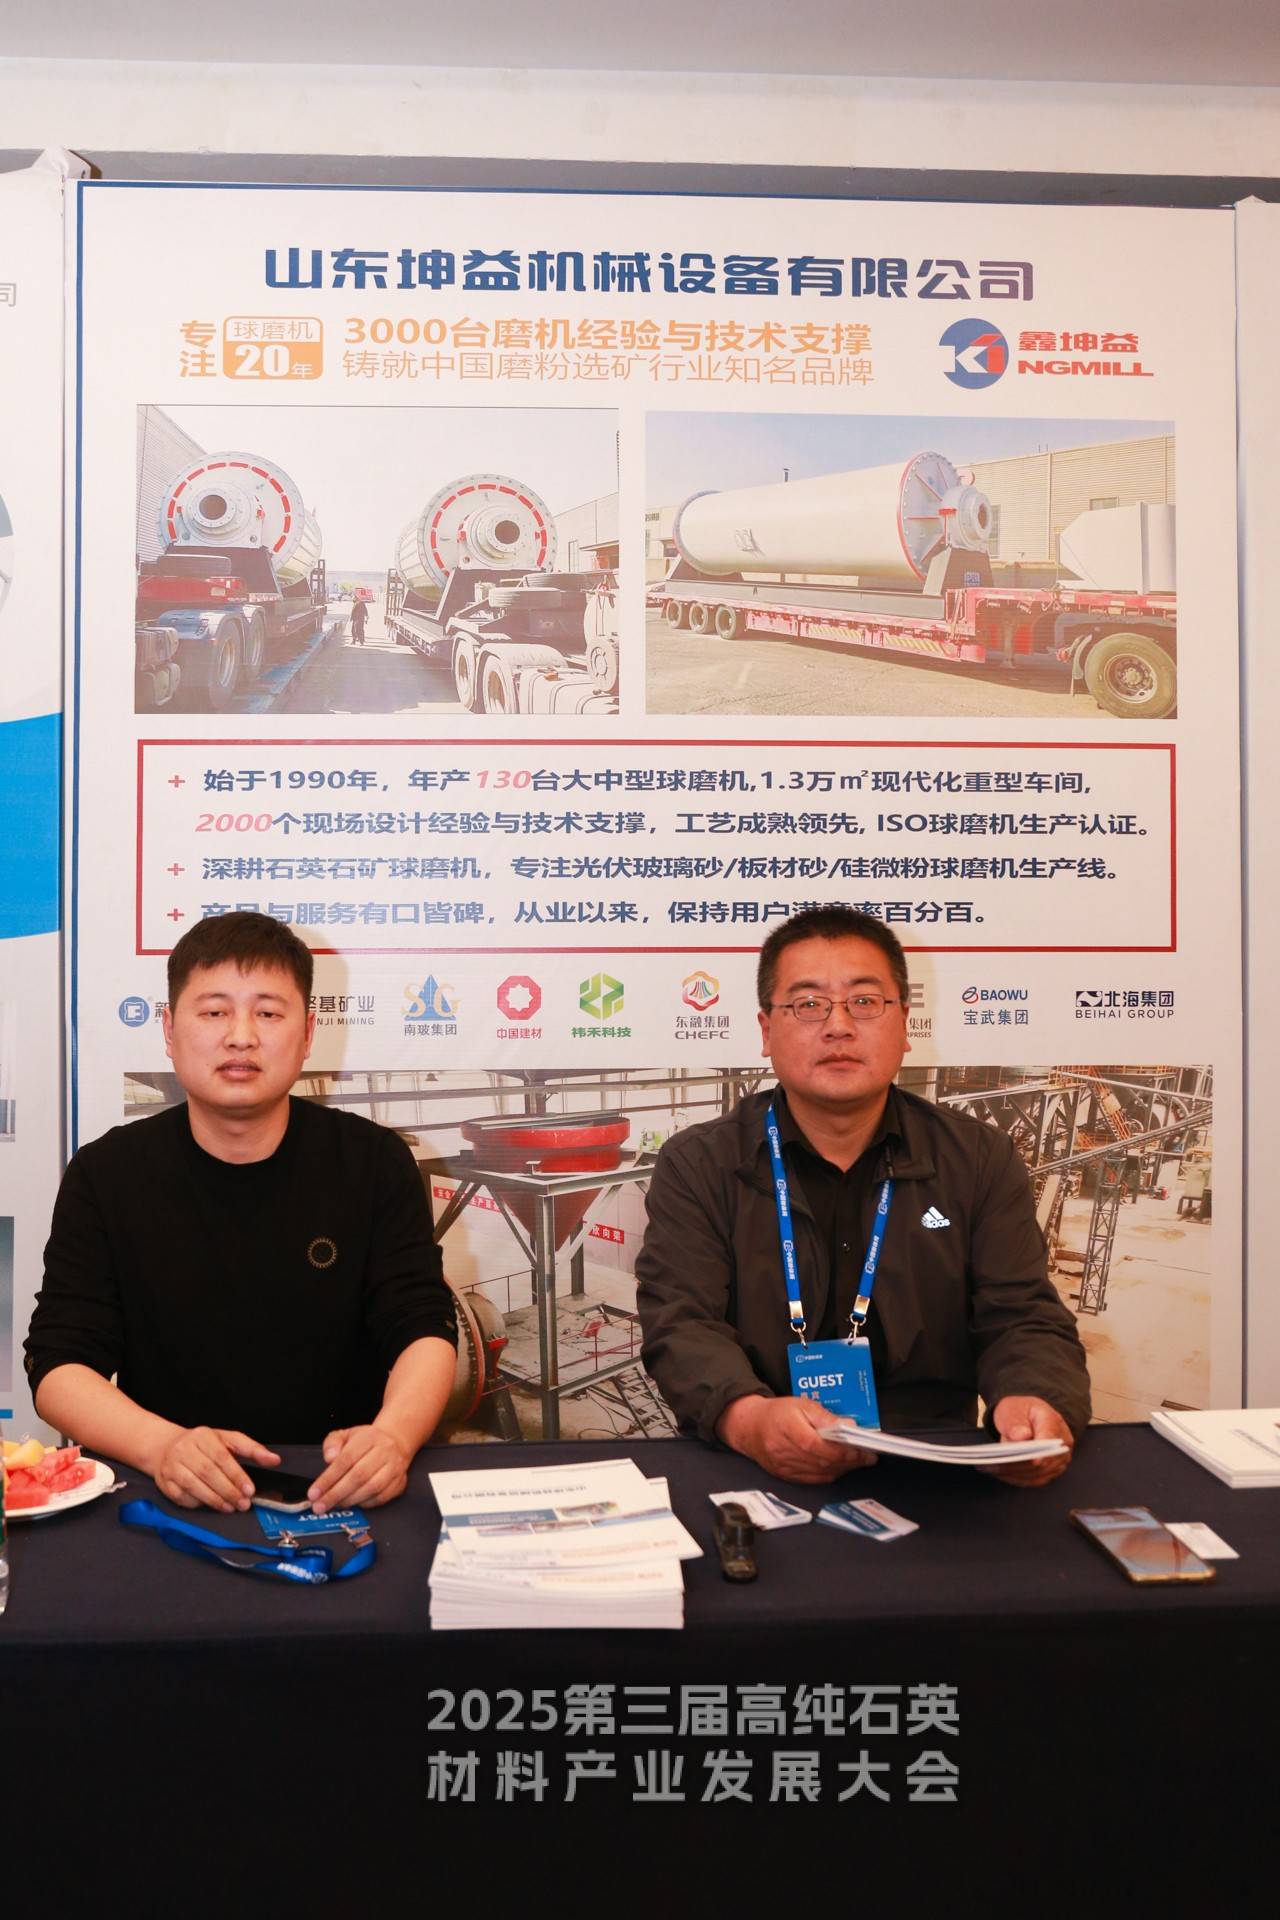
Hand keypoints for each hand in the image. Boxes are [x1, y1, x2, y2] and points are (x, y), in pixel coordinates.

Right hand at [153, 1427, 280, 1511]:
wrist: (166, 1448)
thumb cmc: (203, 1446)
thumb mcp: (227, 1440)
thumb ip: (251, 1449)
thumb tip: (274, 1459)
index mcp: (202, 1436)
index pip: (221, 1457)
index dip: (236, 1475)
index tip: (249, 1490)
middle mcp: (184, 1449)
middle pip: (208, 1472)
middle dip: (228, 1491)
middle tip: (243, 1503)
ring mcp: (171, 1466)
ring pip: (194, 1486)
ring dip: (215, 1500)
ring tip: (231, 1507)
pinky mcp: (164, 1482)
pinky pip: (182, 1496)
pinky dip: (198, 1503)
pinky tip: (211, 1505)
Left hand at [309, 1425, 409, 1513]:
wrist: (394, 1443)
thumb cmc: (365, 1442)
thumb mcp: (345, 1435)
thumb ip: (332, 1444)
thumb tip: (329, 1458)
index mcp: (369, 1438)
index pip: (346, 1459)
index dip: (328, 1478)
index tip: (314, 1493)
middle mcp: (384, 1451)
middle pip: (358, 1476)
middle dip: (335, 1494)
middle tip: (319, 1506)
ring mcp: (394, 1468)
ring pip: (371, 1488)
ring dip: (349, 1500)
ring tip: (334, 1504)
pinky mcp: (400, 1483)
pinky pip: (381, 1498)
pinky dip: (364, 1503)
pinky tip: (353, 1502)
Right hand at [716, 1394, 874, 1484]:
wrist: (749, 1427)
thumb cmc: (776, 1413)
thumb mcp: (801, 1404)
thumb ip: (825, 1417)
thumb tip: (848, 1426)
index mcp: (787, 1429)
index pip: (818, 1446)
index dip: (842, 1450)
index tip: (862, 1450)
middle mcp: (783, 1451)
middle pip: (822, 1461)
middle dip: (849, 1461)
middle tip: (867, 1457)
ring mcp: (783, 1466)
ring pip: (819, 1473)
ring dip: (842, 1469)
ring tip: (857, 1461)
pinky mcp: (784, 1475)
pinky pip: (812, 1479)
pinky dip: (829, 1474)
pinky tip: (839, 1467)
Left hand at [983, 1396, 1074, 1486]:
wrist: (1026, 1417)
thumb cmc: (1019, 1411)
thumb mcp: (1012, 1409)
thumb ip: (1016, 1422)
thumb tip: (1021, 1437)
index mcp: (1052, 1420)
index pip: (1050, 1437)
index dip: (1043, 1451)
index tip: (1034, 1460)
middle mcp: (1062, 1442)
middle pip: (1043, 1460)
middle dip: (1019, 1464)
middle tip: (994, 1465)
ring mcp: (1059, 1458)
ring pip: (1039, 1473)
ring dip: (1015, 1474)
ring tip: (991, 1469)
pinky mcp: (1052, 1470)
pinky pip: (1035, 1479)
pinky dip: (1017, 1478)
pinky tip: (1000, 1474)